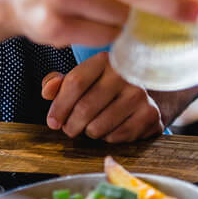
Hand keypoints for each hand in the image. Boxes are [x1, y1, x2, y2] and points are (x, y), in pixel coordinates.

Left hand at [39, 51, 163, 141]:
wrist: (148, 94)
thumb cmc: (107, 88)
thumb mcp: (83, 79)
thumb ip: (59, 83)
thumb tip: (48, 91)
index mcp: (105, 60)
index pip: (75, 83)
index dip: (59, 106)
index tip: (53, 121)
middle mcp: (125, 74)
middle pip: (85, 108)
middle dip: (70, 125)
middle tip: (70, 129)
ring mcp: (140, 94)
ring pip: (97, 126)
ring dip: (89, 132)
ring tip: (93, 126)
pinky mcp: (149, 114)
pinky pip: (115, 136)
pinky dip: (107, 138)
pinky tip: (111, 128)